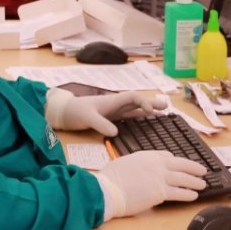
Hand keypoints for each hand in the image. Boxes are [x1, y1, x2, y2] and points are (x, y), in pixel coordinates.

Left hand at [43, 88, 165, 136]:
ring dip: (148, 110)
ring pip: (135, 109)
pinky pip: (129, 116)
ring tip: (163, 113)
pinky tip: (146, 121)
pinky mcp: (110, 118)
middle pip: (138, 101)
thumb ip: (101, 124)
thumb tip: (116, 132)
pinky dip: (139, 117)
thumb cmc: (75, 111)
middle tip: (167, 106)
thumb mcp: (87, 117)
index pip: (133, 97)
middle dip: (152, 103)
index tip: (151, 112)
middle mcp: (116, 104)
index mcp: (112, 100)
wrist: (63, 113)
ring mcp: (114, 111)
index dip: (143, 102)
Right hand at [95, 150, 206, 219]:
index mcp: (147, 155)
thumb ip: (138, 163)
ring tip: (202, 184)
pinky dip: (188, 194)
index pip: (167, 156)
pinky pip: (179, 192)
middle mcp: (157, 164)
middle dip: (194, 168)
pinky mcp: (161, 192)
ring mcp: (161, 178)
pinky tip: (193, 196)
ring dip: (195, 181)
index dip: (176, 161)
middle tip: (202, 170)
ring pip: (184, 178)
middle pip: (181, 164)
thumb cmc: (111, 177)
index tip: (180, 164)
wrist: (108, 189)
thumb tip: (142, 167)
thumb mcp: (126, 162)